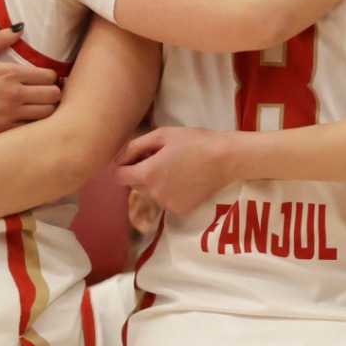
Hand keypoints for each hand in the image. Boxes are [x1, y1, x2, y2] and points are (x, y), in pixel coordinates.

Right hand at [0, 27, 61, 141]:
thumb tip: (19, 27)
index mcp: (9, 74)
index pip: (50, 75)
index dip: (51, 76)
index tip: (44, 77)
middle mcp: (14, 94)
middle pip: (55, 94)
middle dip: (54, 91)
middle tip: (45, 91)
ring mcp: (11, 114)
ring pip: (49, 112)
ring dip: (48, 107)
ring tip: (40, 104)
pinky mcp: (6, 130)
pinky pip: (34, 127)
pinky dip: (36, 123)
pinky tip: (29, 117)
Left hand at [115, 127, 235, 213]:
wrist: (226, 158)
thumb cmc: (194, 141)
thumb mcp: (162, 135)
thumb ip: (134, 146)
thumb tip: (119, 159)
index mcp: (147, 173)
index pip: (119, 176)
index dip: (125, 166)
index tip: (139, 158)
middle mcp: (154, 193)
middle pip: (134, 186)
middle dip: (142, 174)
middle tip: (162, 160)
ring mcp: (168, 204)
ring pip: (151, 194)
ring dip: (157, 184)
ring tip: (176, 170)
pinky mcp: (181, 210)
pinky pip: (167, 201)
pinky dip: (171, 193)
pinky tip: (186, 181)